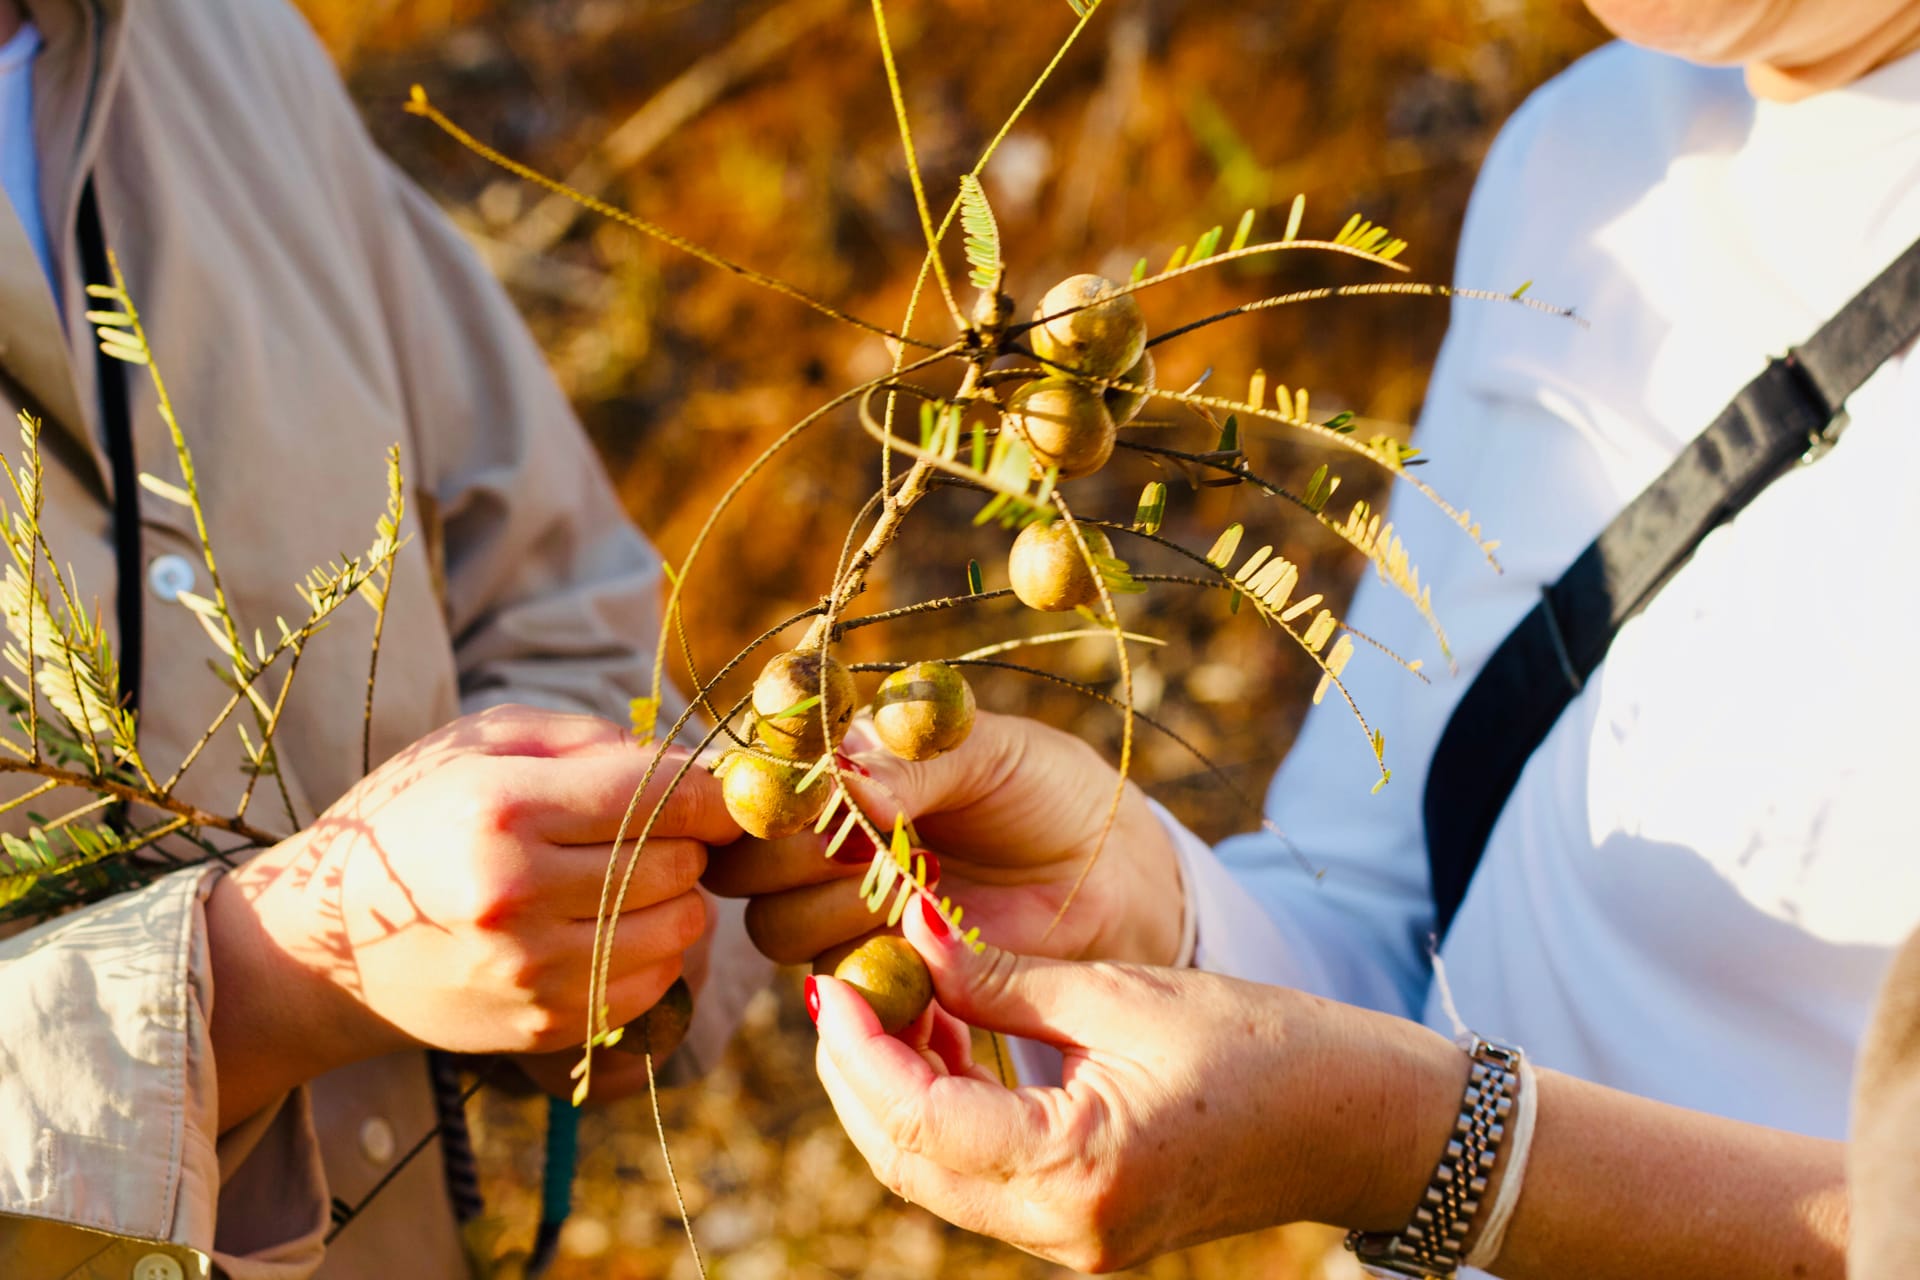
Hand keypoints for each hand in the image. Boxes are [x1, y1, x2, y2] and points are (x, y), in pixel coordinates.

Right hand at [206, 705, 740, 1126]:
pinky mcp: (543, 1024)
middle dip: (687, 841)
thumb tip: (690, 765)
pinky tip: (610, 928)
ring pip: (680, 925)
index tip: (718, 793)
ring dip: (676, 898)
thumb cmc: (414, 819)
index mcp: (502, 809)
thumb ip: (587, 739)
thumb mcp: (479, 744)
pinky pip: (656, 982)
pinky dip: (655, 951)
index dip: (711, 792)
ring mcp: (531, 969)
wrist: (327, 945)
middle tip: (657, 832)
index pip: (659, 796)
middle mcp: (516, 893)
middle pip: (678, 861)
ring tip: (629, 880)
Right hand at [703, 710, 1183, 967]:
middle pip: (741, 857)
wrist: (1108, 871)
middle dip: (792, 850)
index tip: (806, 786)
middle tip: (866, 840)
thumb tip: (843, 780)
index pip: (757, 768)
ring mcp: (837, 905)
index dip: (762, 781)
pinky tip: (927, 925)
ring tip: (918, 876)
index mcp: (836, 758)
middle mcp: (819, 833)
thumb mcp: (989, 751)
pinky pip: (831, 977)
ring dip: (834, 903)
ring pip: (773, 921)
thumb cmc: (1046, 789)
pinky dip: (869, 954)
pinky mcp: (872, 968)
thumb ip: (914, 764)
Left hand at [808, 901, 1462, 1272]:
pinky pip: (980, 1174)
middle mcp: (1063, 1230)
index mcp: (1076, 1171)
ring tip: (895, 995)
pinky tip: (947, 1035)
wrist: (1361, 1122)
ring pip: (935, 1174)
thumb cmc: (1263, 1045)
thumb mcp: (1121, 991)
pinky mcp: (1082, 1227)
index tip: (835, 979)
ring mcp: (1071, 1241)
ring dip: (898, 1089)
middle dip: (860, 1074)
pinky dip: (947, 1109)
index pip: (918, 1120)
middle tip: (845, 985)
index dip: (859, 1049)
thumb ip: (1001, 972)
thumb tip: (908, 930)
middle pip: (909, 1161)